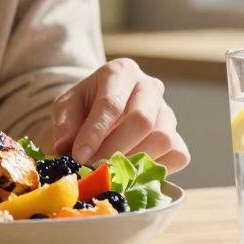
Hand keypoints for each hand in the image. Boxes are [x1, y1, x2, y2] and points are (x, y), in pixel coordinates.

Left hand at [50, 58, 189, 171]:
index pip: (111, 103)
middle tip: (92, 168)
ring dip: (133, 161)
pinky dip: (155, 169)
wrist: (101, 113)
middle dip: (114, 149)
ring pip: (162, 139)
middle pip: (142, 120)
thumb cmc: (84, 106)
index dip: (94, 133)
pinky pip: (177, 155)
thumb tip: (65, 148)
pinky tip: (130, 172)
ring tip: (108, 171)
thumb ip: (66, 126)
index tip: (78, 156)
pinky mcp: (178, 136)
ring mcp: (168, 112)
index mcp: (121, 71)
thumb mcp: (66, 108)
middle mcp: (150, 87)